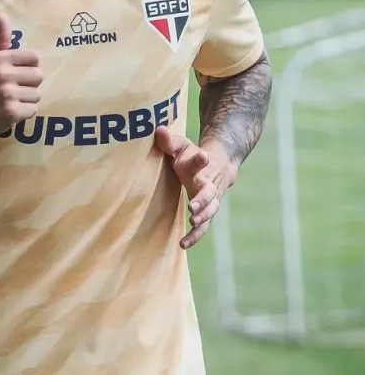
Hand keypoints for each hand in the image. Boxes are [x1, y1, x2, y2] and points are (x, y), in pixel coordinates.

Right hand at [0, 15, 42, 139]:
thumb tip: (3, 16)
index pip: (34, 56)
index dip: (29, 65)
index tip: (19, 72)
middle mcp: (4, 75)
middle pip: (38, 76)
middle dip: (29, 83)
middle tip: (15, 88)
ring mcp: (8, 95)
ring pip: (37, 94)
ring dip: (27, 99)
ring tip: (11, 100)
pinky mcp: (12, 113)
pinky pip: (33, 109)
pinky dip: (24, 112)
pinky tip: (11, 111)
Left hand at [155, 127, 234, 249]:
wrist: (217, 165)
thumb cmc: (190, 155)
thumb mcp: (180, 145)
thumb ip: (168, 140)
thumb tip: (158, 130)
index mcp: (200, 164)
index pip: (201, 160)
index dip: (201, 159)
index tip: (203, 156)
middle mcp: (207, 182)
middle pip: (209, 191)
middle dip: (203, 199)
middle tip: (193, 206)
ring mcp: (210, 198)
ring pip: (211, 210)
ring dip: (203, 217)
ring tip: (193, 223)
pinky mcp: (206, 211)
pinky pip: (203, 226)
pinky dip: (195, 236)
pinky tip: (183, 244)